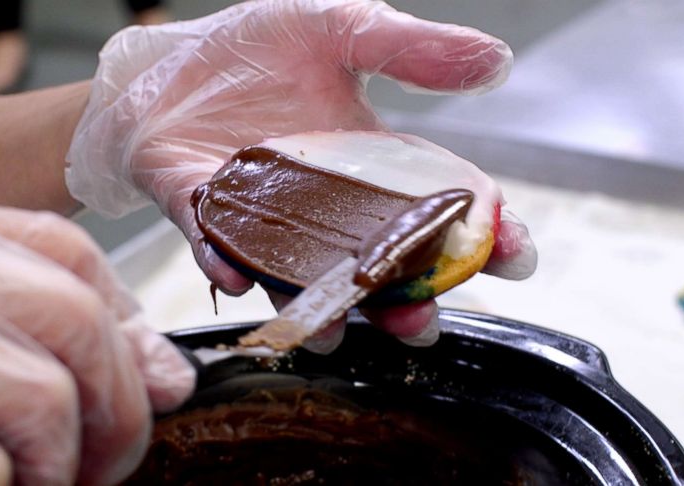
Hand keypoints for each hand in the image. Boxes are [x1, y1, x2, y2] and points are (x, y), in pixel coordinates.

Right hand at [0, 194, 193, 484]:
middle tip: (102, 462)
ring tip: (9, 479)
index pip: (66, 249)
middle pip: (77, 318)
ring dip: (52, 465)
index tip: (147, 378)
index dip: (127, 322)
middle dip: (117, 404)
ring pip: (48, 399)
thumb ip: (40, 337)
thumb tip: (168, 375)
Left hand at [67, 0, 533, 347]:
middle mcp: (319, 206)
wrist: (167, 54)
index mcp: (365, 165)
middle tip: (423, 322)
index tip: (516, 256)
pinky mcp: (199, 211)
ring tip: (336, 328)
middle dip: (402, 304)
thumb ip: (410, 49)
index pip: (434, 209)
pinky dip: (226, 264)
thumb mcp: (341, 29)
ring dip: (319, 309)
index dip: (479, 235)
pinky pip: (212, 245)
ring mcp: (260, 217)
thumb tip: (496, 62)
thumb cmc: (254, 46)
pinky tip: (239, 277)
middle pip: (373, 268)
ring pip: (299, 279)